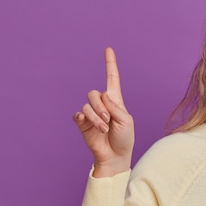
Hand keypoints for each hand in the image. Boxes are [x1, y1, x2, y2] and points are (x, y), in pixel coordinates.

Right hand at [73, 47, 133, 177]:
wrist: (115, 156)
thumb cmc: (124, 139)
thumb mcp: (126, 121)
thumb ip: (115, 107)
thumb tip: (102, 96)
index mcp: (115, 100)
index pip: (112, 78)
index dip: (110, 63)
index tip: (108, 49)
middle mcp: (102, 104)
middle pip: (94, 93)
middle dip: (100, 107)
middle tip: (108, 121)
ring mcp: (91, 114)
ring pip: (87, 105)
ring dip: (96, 117)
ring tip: (103, 128)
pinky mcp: (82, 123)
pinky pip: (78, 114)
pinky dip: (83, 118)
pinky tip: (84, 121)